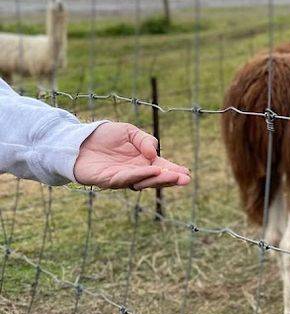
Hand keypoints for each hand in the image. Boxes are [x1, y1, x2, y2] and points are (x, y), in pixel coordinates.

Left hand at [74, 122, 190, 189]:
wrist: (78, 139)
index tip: (187, 174)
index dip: (174, 172)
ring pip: (142, 182)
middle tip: (184, 179)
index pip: (161, 169)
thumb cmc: (104, 136)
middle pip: (155, 179)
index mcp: (142, 162)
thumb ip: (145, 140)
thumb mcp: (129, 131)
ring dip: (157, 179)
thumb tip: (153, 154)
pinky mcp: (107, 180)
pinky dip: (139, 175)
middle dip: (170, 180)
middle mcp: (134, 173)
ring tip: (169, 175)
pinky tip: (150, 171)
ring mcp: (121, 178)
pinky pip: (125, 179)